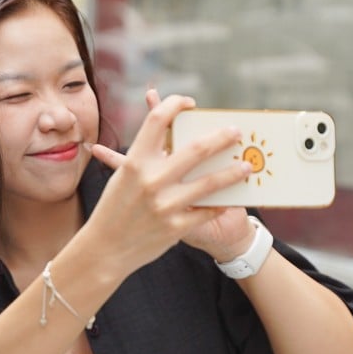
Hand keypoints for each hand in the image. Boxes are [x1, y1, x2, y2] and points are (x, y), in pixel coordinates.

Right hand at [83, 93, 247, 272]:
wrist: (105, 249)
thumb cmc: (114, 208)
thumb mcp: (123, 177)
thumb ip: (144, 156)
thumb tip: (169, 136)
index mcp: (134, 162)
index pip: (157, 120)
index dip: (175, 104)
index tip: (190, 104)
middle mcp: (150, 180)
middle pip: (196, 148)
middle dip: (222, 137)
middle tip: (236, 132)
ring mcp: (165, 205)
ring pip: (210, 182)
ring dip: (233, 172)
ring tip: (247, 165)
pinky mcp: (175, 227)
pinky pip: (207, 211)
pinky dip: (220, 204)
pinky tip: (230, 198)